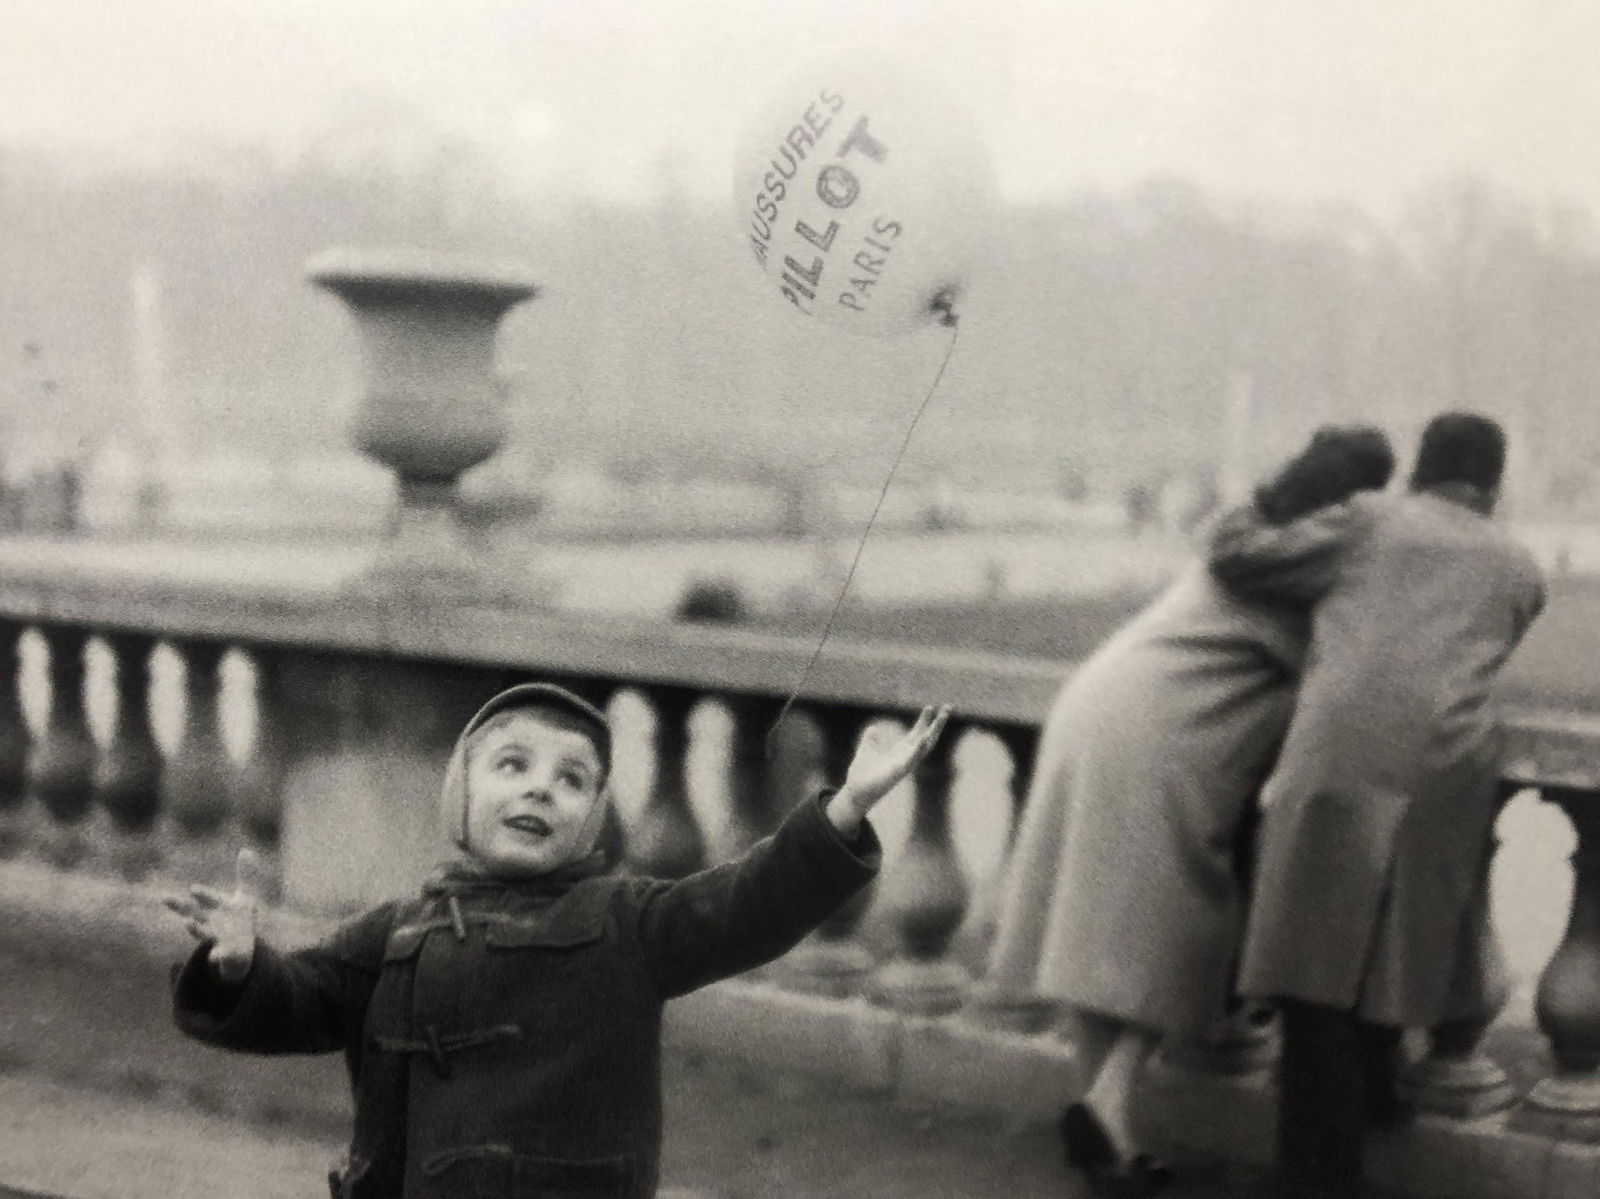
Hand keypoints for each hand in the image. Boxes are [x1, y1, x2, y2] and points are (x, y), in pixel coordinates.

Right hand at [163, 848, 262, 983]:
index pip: (210, 898)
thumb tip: (245, 850)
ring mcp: (216, 937)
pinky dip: (217, 955)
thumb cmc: (239, 917)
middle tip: (164, 899)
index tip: (193, 889)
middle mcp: (211, 921)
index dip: (203, 894)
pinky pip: (220, 954)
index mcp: (218, 906)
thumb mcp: (246, 896)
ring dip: (194, 929)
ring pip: (203, 933)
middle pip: (195, 912)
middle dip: (181, 906)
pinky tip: (214, 957)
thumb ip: (245, 874)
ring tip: (187, 924)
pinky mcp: (224, 952)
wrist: (242, 945)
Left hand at [827, 705, 950, 832]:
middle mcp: (906, 758)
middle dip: (937, 724)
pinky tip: (923, 739)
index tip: (930, 707)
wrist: (855, 793)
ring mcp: (904, 766)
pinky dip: (917, 750)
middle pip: (926, 738)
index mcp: (899, 753)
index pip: (916, 734)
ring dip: (933, 732)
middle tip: (948, 707)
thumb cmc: (862, 775)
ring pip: (924, 747)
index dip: (924, 721)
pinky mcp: (897, 773)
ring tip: (941, 717)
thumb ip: (871, 740)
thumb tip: (873, 729)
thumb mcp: (866, 750)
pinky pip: (911, 761)